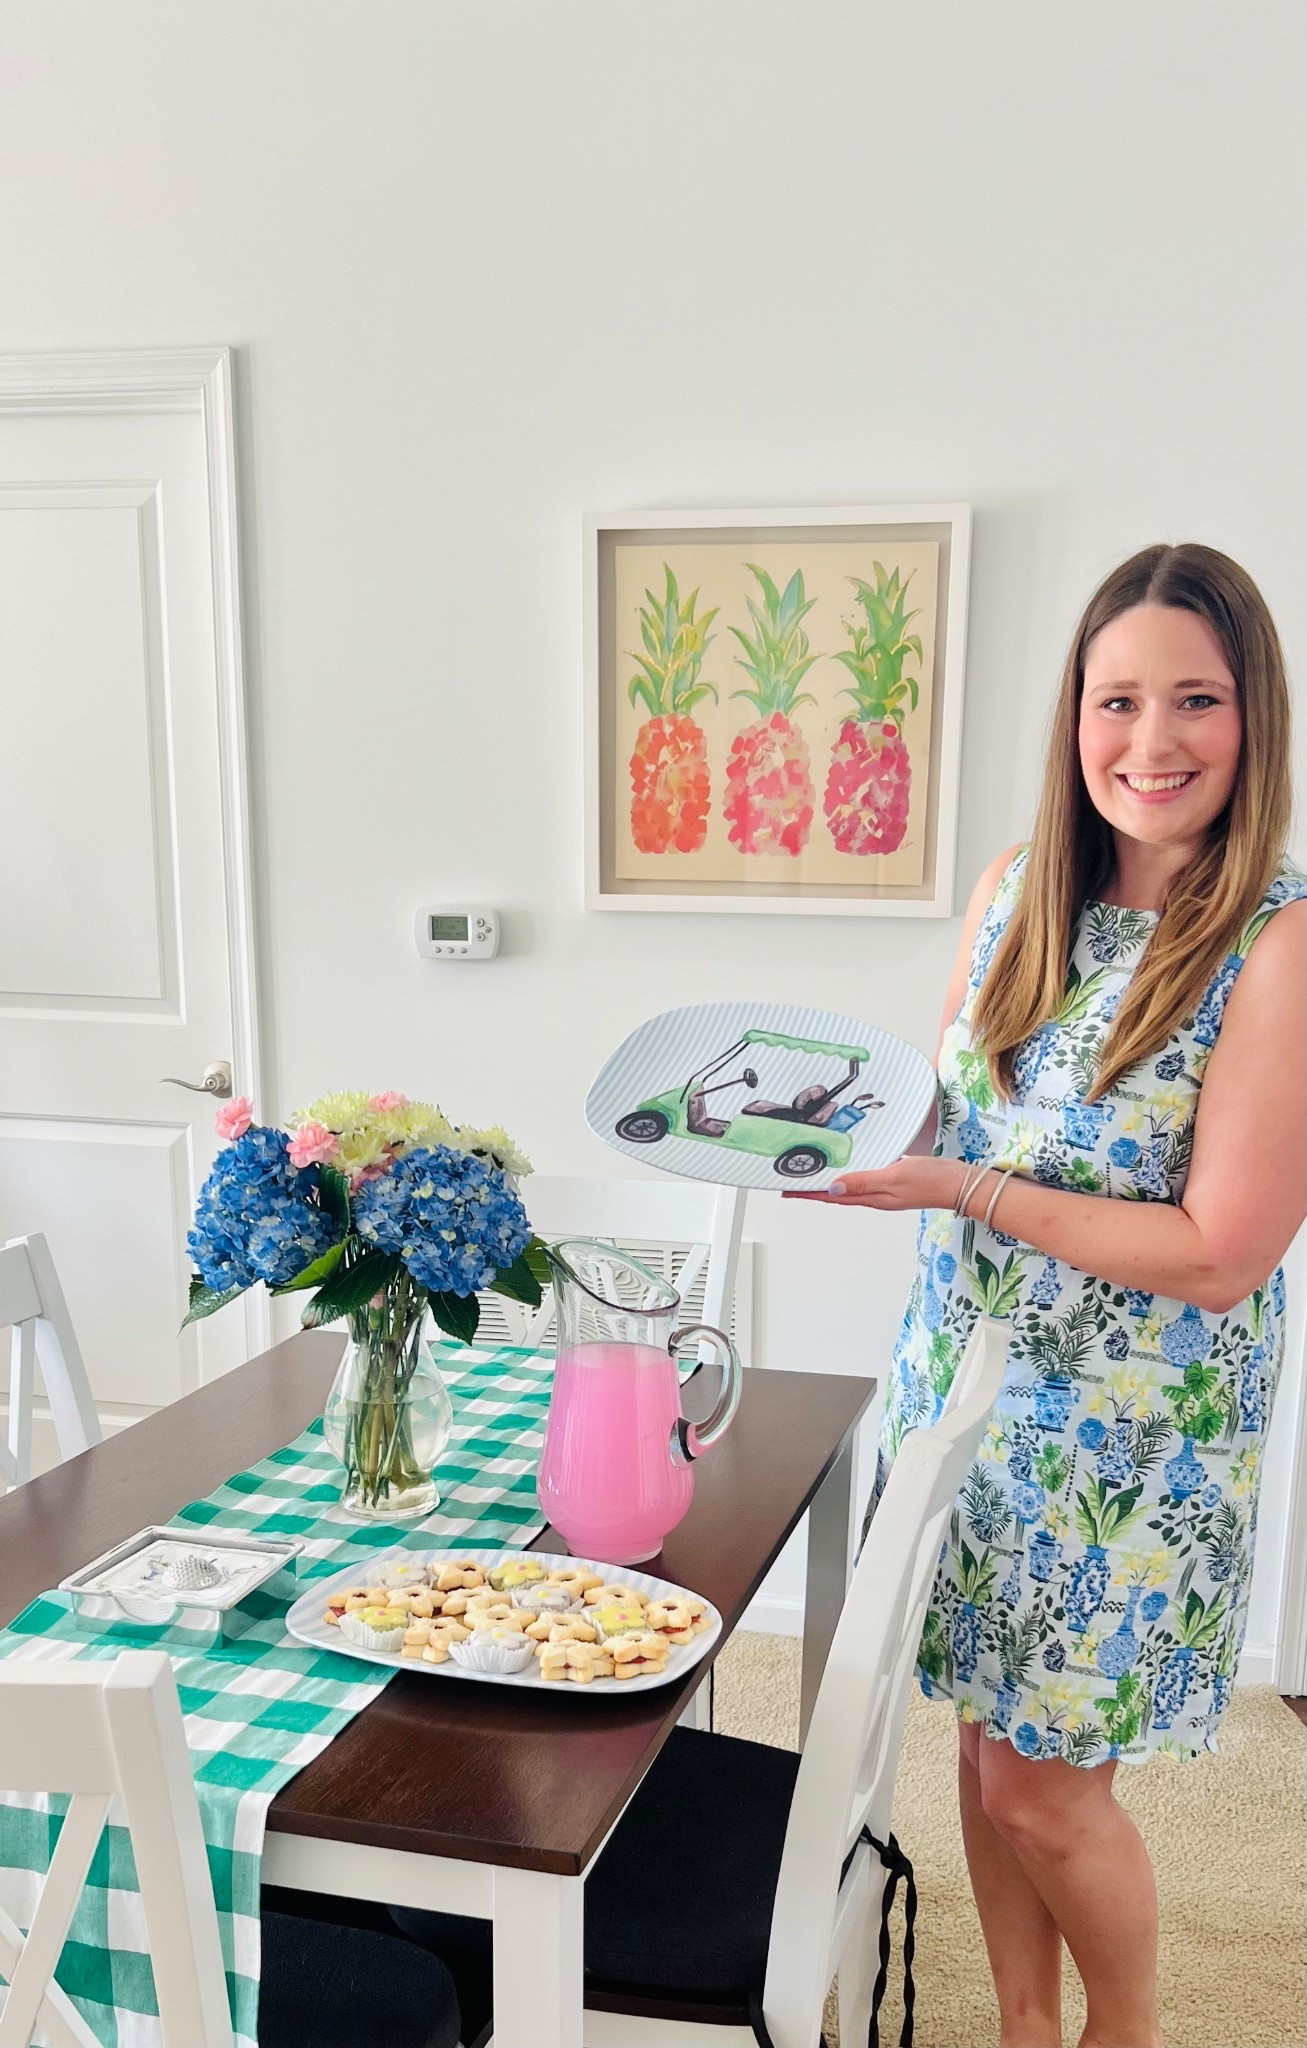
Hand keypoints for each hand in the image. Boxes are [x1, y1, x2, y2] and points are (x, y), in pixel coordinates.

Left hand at [782, 1155, 965, 1211]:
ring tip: (813, 1175)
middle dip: (814, 1188)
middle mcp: (875, 1196)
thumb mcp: (894, 1177)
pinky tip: (850, 1166)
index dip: (808, 1193)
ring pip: (850, 1186)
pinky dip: (852, 1174)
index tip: (787, 1191)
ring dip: (830, 1182)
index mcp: (872, 1197)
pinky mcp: (895, 1181)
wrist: (961, 1184)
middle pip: (837, 1194)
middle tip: (792, 1183)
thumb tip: (832, 1189)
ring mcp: (885, 1190)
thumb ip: (863, 1182)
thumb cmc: (932, 1180)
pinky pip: (866, 1179)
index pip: (832, 1197)